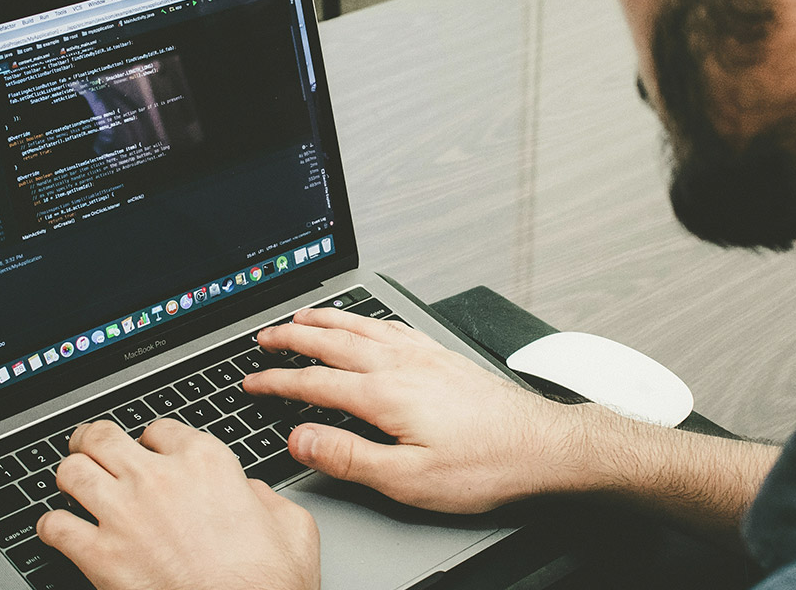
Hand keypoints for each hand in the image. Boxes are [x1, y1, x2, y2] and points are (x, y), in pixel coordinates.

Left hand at [37, 419, 319, 589]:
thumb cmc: (269, 583)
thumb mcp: (292, 526)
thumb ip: (265, 498)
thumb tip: (250, 495)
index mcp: (207, 463)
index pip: (160, 430)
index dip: (152, 441)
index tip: (149, 451)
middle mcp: (159, 479)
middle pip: (103, 437)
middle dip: (93, 441)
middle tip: (90, 448)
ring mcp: (124, 515)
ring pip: (71, 472)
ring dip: (70, 476)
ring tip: (72, 483)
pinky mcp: (100, 556)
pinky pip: (55, 526)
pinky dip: (51, 526)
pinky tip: (58, 530)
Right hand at [244, 307, 578, 513]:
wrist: (544, 446)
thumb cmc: (485, 465)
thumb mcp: (409, 479)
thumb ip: (350, 457)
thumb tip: (301, 439)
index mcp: (386, 394)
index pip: (315, 382)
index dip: (278, 382)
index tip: (252, 381)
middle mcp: (403, 365)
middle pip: (333, 342)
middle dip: (293, 338)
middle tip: (264, 336)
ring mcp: (425, 356)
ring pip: (363, 327)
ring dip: (326, 320)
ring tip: (303, 316)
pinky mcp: (443, 357)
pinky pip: (393, 327)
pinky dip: (367, 320)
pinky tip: (366, 323)